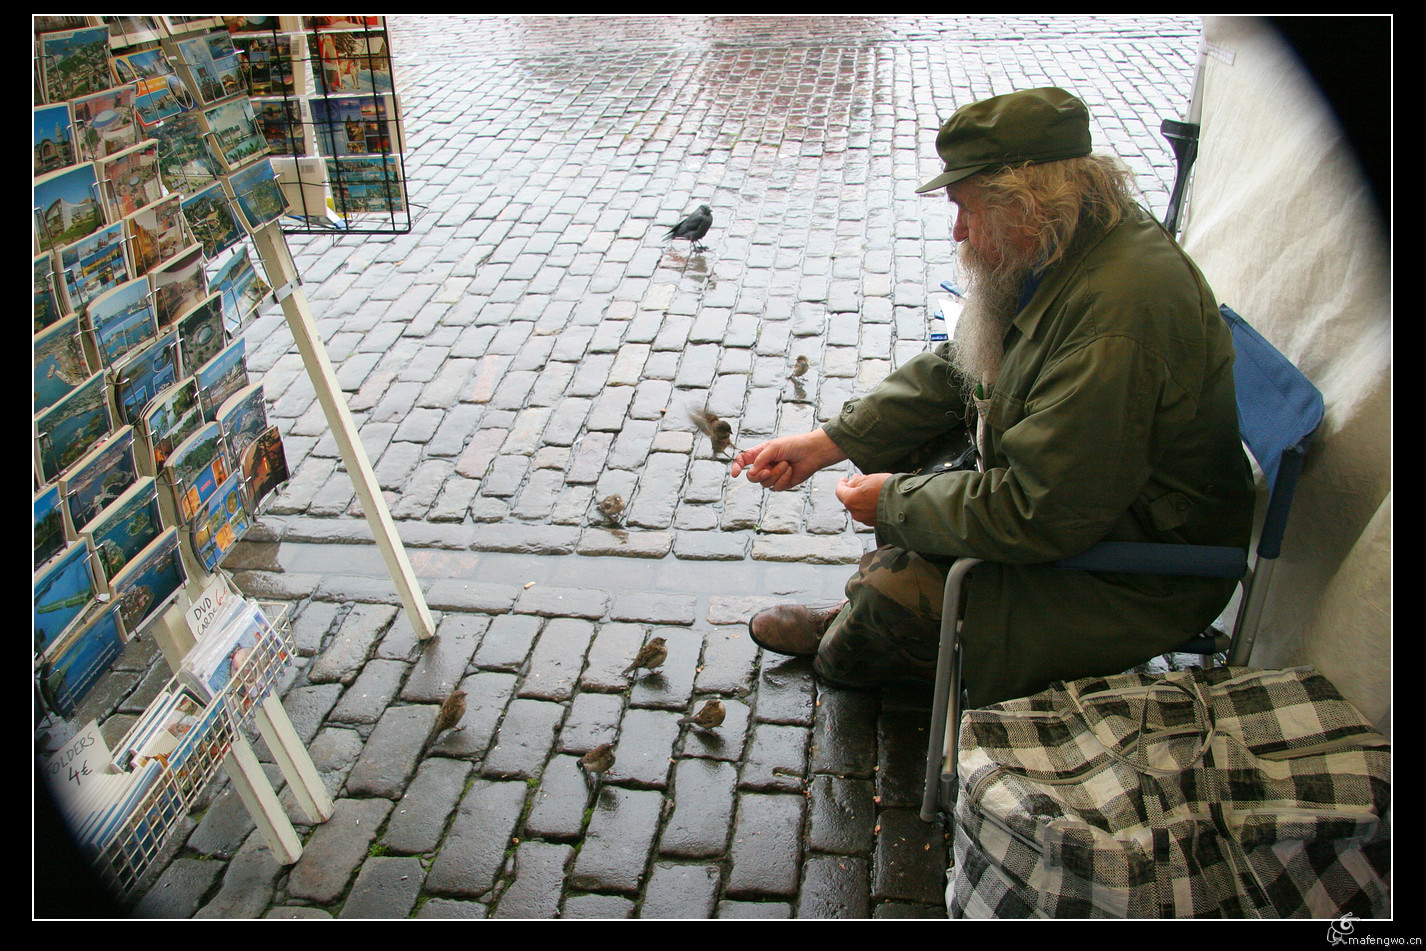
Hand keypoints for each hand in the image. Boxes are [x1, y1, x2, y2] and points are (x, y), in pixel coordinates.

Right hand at [730, 429, 846, 491]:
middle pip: (752, 477)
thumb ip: (759, 460)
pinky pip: (776, 487)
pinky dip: (784, 478)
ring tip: (786, 464)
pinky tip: (791, 470)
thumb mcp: (773, 447)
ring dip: (776, 474)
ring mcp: (773, 475)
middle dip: (759, 475)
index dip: (736, 467)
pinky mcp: (782, 483)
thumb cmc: (793, 445)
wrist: (812, 452)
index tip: (735, 474)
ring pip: (765, 483)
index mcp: (759, 454)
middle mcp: (764, 465)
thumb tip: (751, 474)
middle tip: (768, 470)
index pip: (743, 461)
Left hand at [835, 472, 889, 525]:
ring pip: (859, 506)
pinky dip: (868, 505)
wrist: (904, 503)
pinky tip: (875, 497)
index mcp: (850, 501)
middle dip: (852, 489)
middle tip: (858, 480)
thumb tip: (852, 484)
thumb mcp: (868, 479)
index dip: (841, 483)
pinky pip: (867, 512)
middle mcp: (855, 513)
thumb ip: (856, 482)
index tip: (844, 478)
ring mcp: (865, 519)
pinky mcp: (874, 523)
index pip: (839, 491)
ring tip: (869, 487)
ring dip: (861, 497)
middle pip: (849, 499)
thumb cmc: (886, 489)